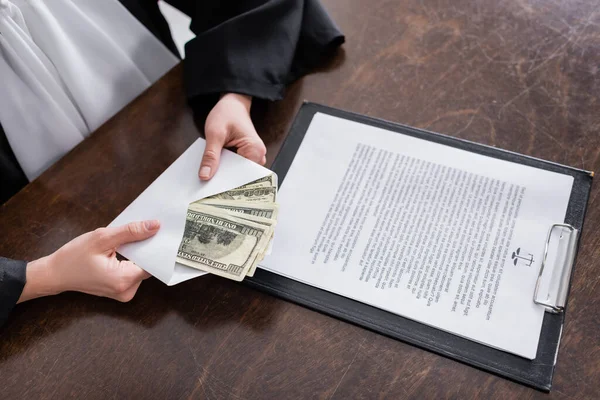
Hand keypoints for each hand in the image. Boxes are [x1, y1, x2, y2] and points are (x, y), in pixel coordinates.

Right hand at [18, 220, 159, 303]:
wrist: (55, 274)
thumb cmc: (74, 257)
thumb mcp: (102, 238)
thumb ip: (131, 232)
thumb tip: (155, 226)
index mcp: (123, 280)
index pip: (153, 261)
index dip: (153, 245)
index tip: (153, 232)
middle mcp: (127, 291)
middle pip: (148, 264)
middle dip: (143, 248)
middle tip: (133, 233)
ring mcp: (124, 293)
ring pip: (141, 268)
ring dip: (136, 254)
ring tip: (121, 244)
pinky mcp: (121, 291)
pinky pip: (134, 272)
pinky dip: (130, 260)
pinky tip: (119, 251)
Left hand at [199, 93, 266, 179]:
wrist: (232, 103)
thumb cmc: (227, 113)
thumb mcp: (214, 133)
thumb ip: (210, 155)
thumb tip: (205, 175)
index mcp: (254, 150)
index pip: (242, 175)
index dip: (227, 183)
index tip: (213, 191)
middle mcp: (259, 155)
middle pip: (241, 176)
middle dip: (226, 180)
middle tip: (208, 187)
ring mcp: (254, 157)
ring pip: (238, 173)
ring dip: (226, 175)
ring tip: (211, 180)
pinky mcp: (247, 156)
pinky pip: (237, 168)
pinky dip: (227, 169)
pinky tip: (216, 170)